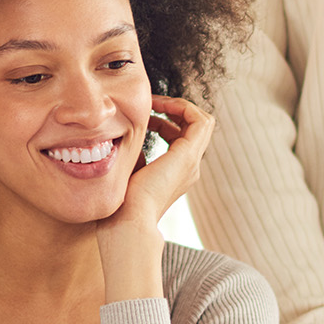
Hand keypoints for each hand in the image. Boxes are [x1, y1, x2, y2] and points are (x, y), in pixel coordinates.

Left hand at [123, 98, 215, 228]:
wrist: (129, 221)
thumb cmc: (122, 204)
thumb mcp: (128, 172)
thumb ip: (133, 154)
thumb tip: (121, 136)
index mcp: (176, 173)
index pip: (180, 137)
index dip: (164, 120)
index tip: (142, 115)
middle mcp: (189, 167)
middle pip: (194, 128)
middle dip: (174, 109)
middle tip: (151, 103)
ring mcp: (192, 162)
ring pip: (202, 122)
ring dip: (179, 105)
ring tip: (155, 102)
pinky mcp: (188, 156)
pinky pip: (200, 121)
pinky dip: (182, 107)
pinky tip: (158, 106)